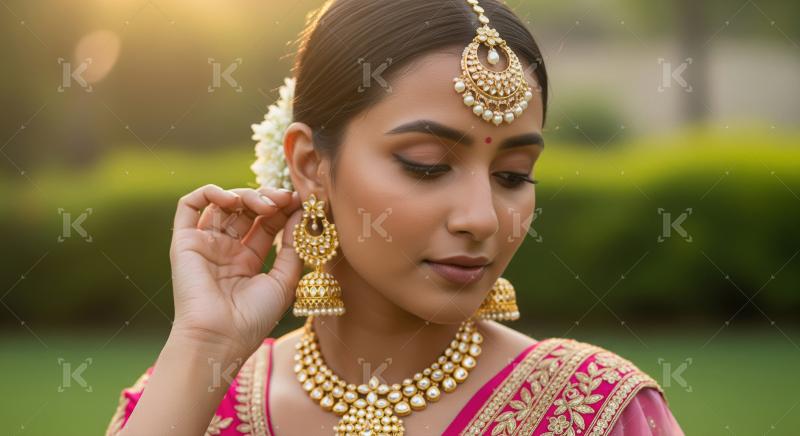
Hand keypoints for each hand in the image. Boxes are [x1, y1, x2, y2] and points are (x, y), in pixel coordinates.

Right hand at [168, 184, 303, 356]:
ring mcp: (205, 244)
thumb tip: (301, 215)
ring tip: (265, 204)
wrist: (219, 339)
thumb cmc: (252, 319)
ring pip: (223, 203)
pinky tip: (232, 200)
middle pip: (246, 210)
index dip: (283, 209)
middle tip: (285, 199)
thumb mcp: (284, 282)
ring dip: (246, 195)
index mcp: (247, 261)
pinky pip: (189, 205)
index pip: (266, 223)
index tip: (300, 201)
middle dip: (268, 199)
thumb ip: (293, 248)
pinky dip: (210, 193)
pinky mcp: (184, 241)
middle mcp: (225, 250)